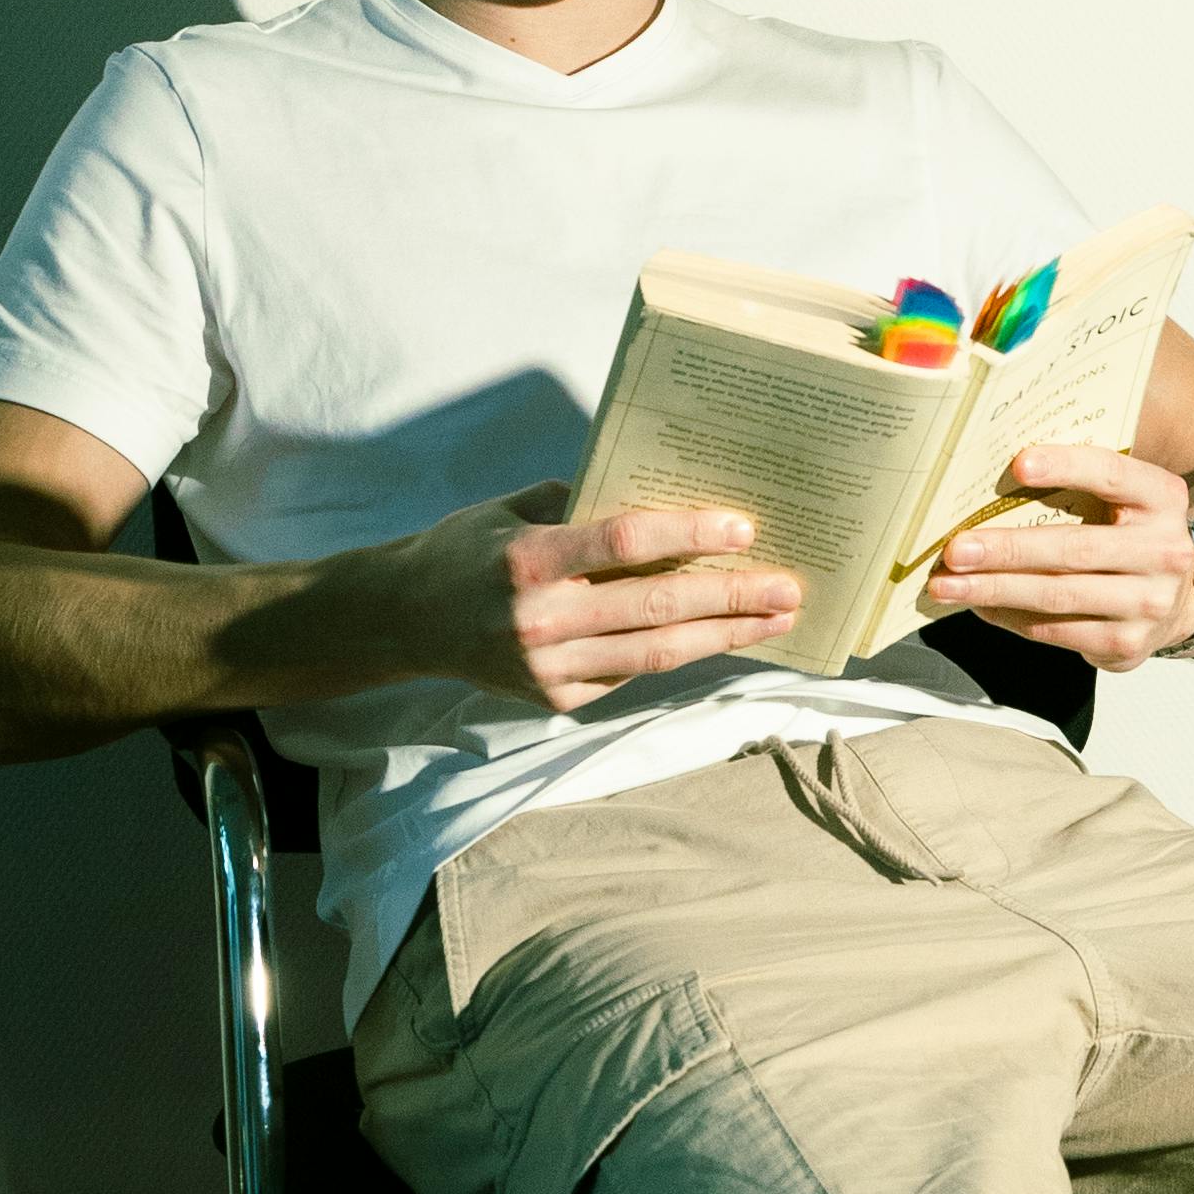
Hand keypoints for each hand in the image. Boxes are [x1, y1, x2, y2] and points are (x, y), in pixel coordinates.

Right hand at [382, 489, 805, 713]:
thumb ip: (581, 503)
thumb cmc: (467, 550)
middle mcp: (539, 620)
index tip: (743, 528)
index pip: (624, 544)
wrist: (406, 621)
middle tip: (787, 587)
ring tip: (775, 620)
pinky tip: (721, 637)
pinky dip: (679, 653)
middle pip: (655, 607)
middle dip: (731, 598)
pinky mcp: (556, 700)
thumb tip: (665, 492)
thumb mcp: (513, 508)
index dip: (688, 537)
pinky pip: (631, 673)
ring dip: (724, 637)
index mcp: (527, 560)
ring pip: (655, 653)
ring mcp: (548, 669)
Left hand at [921, 437, 1193, 673]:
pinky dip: (1010, 617)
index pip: (1111, 474)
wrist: (1175, 602)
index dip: (1066, 467)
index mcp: (1162, 498)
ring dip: (994, 590)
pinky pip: (1055, 630)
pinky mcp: (1126, 643)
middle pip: (1074, 548)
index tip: (1018, 465)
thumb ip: (1083, 483)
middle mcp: (1165, 551)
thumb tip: (998, 479)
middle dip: (1006, 549)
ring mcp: (1148, 602)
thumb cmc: (1130, 536)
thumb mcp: (1125, 499)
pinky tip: (980, 605)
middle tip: (955, 549)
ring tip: (948, 585)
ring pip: (1057, 595)